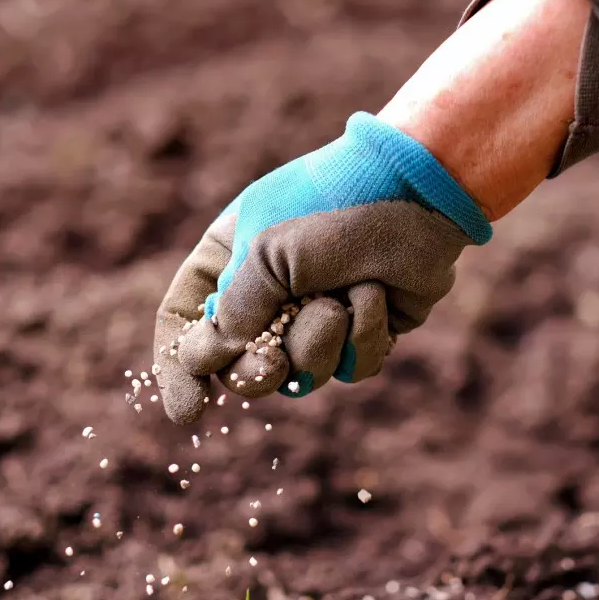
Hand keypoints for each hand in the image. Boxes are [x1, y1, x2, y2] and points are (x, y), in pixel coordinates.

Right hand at [153, 112, 490, 424]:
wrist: (419, 188)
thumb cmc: (332, 205)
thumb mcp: (266, 253)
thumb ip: (233, 312)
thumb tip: (209, 361)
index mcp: (227, 262)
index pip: (183, 323)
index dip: (179, 370)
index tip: (190, 412)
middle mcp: (267, 294)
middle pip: (238, 367)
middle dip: (257, 373)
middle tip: (271, 365)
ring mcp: (315, 316)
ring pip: (300, 376)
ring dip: (319, 342)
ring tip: (340, 297)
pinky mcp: (362, 332)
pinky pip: (351, 369)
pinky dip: (363, 336)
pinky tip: (376, 294)